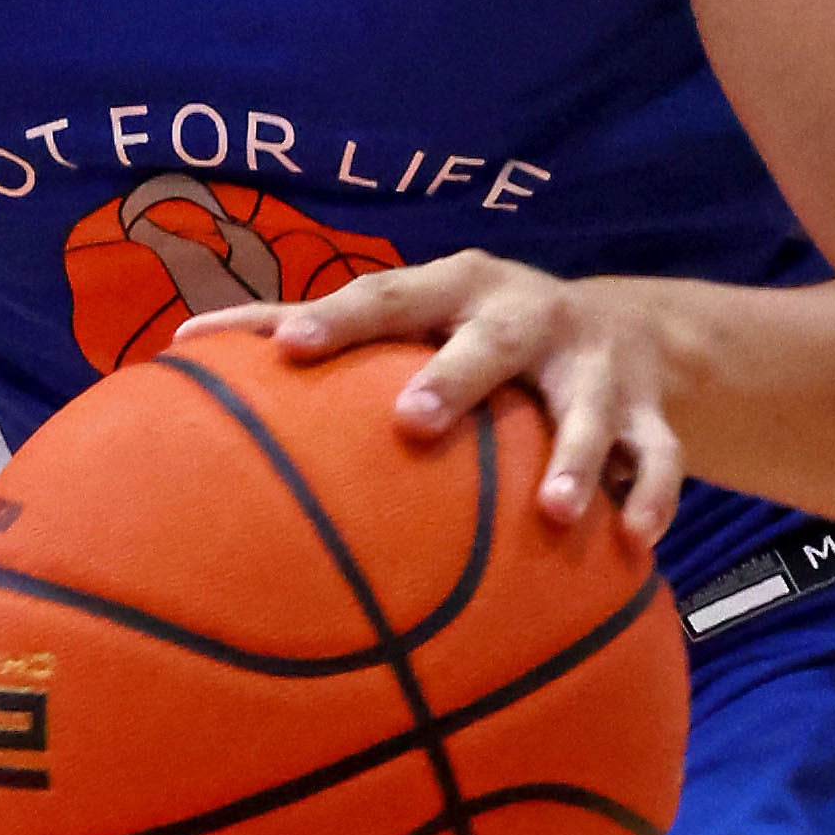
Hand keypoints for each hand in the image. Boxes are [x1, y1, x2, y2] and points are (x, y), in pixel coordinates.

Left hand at [201, 250, 689, 548]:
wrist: (633, 328)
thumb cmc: (474, 330)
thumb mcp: (414, 317)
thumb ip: (313, 331)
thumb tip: (177, 348)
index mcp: (457, 289)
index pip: (389, 297)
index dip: (339, 318)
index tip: (288, 349)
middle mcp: (527, 317)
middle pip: (491, 341)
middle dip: (454, 377)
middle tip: (410, 421)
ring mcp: (594, 367)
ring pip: (586, 411)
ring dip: (572, 459)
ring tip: (555, 514)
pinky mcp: (649, 413)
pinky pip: (656, 458)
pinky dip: (648, 498)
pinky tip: (632, 544)